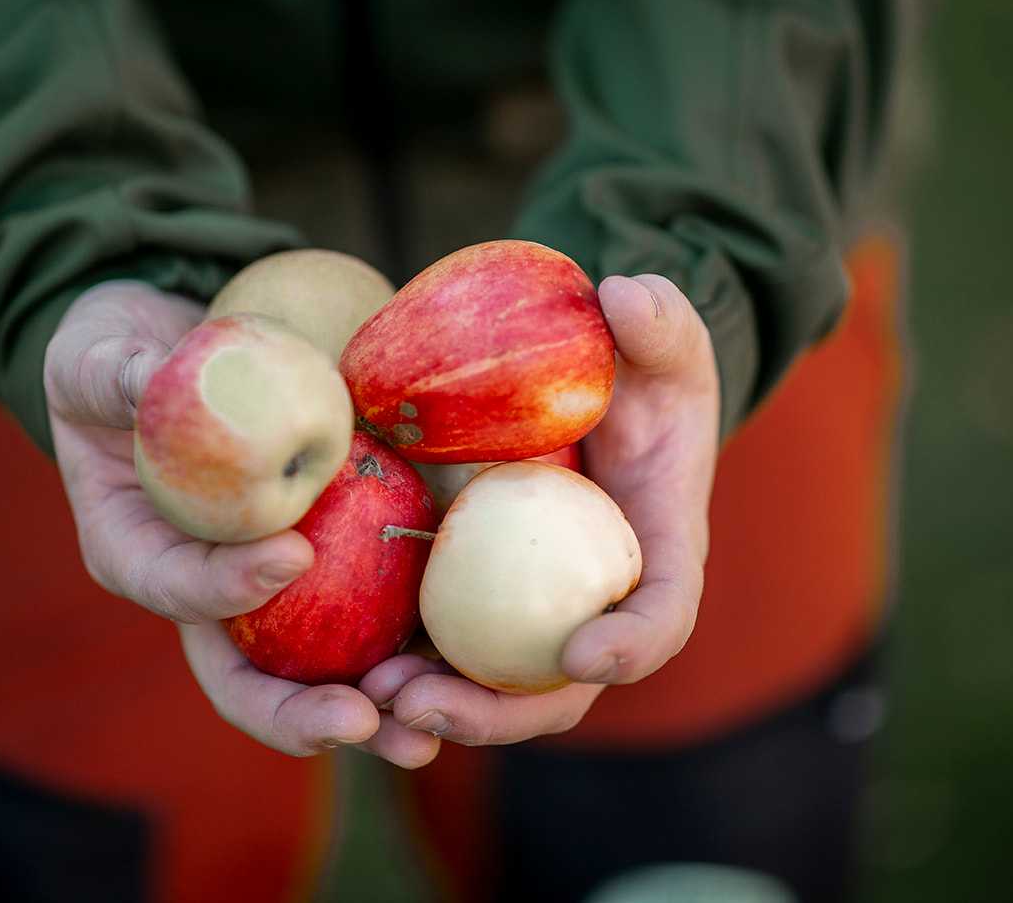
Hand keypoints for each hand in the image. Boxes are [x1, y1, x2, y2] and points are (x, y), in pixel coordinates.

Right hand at [45, 280, 439, 766]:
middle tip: (363, 721)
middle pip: (242, 675)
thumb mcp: (96, 358)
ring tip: (427, 729)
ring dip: (370, 706)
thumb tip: (149, 372)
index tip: (292, 556)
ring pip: (310, 672)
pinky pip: (363, 618)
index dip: (227, 584)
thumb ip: (119, 374)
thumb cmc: (115, 364)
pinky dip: (407, 647)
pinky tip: (461, 666)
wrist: (163, 359)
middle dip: (300, 711)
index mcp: (134, 552)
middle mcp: (199, 591)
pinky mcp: (319, 569)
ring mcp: (261, 592)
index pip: (175, 586)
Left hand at [359, 274, 719, 744]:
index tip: (584, 652)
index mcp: (658, 557)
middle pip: (561, 688)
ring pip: (495, 685)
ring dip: (440, 704)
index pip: (661, 618)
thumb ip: (660, 320)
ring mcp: (536, 611)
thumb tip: (627, 296)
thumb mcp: (662, 337)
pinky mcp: (482, 598)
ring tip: (379, 697)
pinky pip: (447, 644)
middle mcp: (598, 605)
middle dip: (502, 714)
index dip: (630, 645)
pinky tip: (350, 663)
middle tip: (430, 705)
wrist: (596, 392)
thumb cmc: (642, 372)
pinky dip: (407, 663)